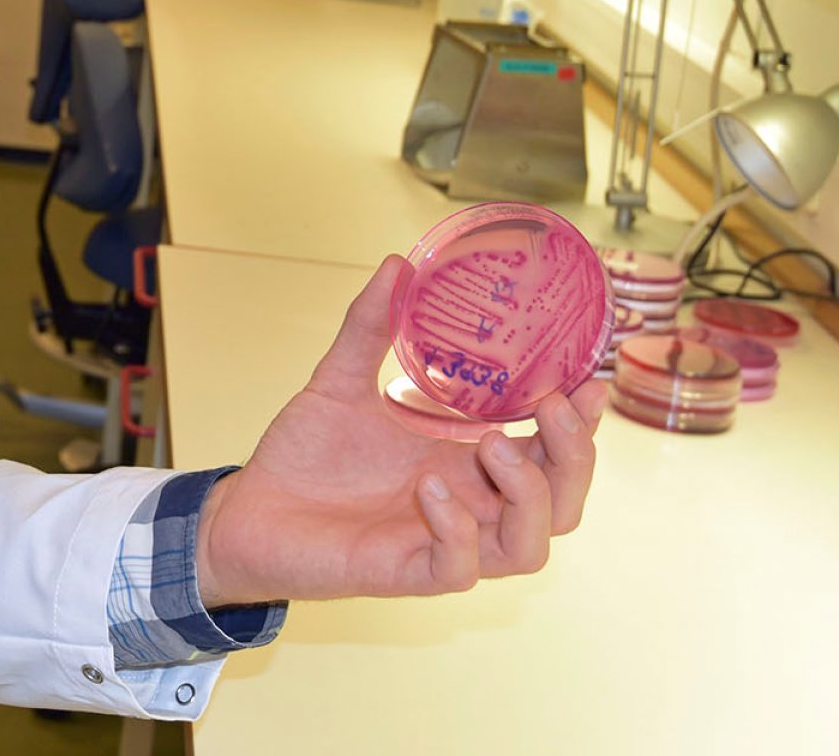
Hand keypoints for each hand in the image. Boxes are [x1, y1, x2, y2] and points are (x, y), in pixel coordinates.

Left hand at [192, 254, 608, 607]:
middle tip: (555, 406)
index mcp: (467, 460)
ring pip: (532, 545)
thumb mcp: (339, 379)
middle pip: (564, 501)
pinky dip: (458, 530)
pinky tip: (430, 489)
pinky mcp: (409, 572)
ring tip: (490, 444)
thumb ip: (369, 326)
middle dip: (576, 455)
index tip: (590, 377)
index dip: (583, 422)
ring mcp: (445, 542)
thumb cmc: (304, 455)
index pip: (551, 451)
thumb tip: (398, 264)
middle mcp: (470, 505)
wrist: (248, 511)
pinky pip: (462, 568)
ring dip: (528, 495)